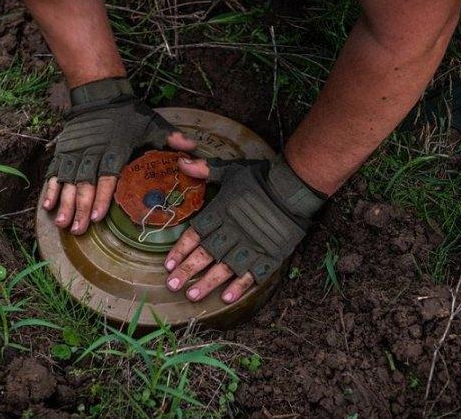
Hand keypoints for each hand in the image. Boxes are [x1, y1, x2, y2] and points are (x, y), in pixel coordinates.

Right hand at [43, 78, 194, 233]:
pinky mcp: (64, 151)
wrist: (99, 93)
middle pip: (84, 183)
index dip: (101, 196)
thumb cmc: (128, 114)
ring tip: (62, 223)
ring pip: (68, 181)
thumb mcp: (152, 123)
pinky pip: (55, 172)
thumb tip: (193, 150)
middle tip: (77, 229)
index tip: (98, 216)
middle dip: (80, 207)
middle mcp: (92, 152)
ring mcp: (75, 152)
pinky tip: (47, 205)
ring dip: (65, 203)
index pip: (106, 175)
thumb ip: (171, 138)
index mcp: (114, 148)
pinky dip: (51, 188)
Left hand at [164, 156, 326, 303]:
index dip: (180, 250)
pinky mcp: (268, 255)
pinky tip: (227, 298)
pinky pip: (252, 274)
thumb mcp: (231, 170)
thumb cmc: (260, 179)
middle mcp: (232, 232)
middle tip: (172, 285)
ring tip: (192, 296)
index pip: (195, 234)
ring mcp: (251, 245)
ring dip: (208, 283)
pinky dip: (240, 286)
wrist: (293, 189)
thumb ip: (205, 169)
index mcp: (221, 212)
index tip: (167, 264)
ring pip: (225, 268)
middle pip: (205, 254)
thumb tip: (181, 161)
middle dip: (187, 271)